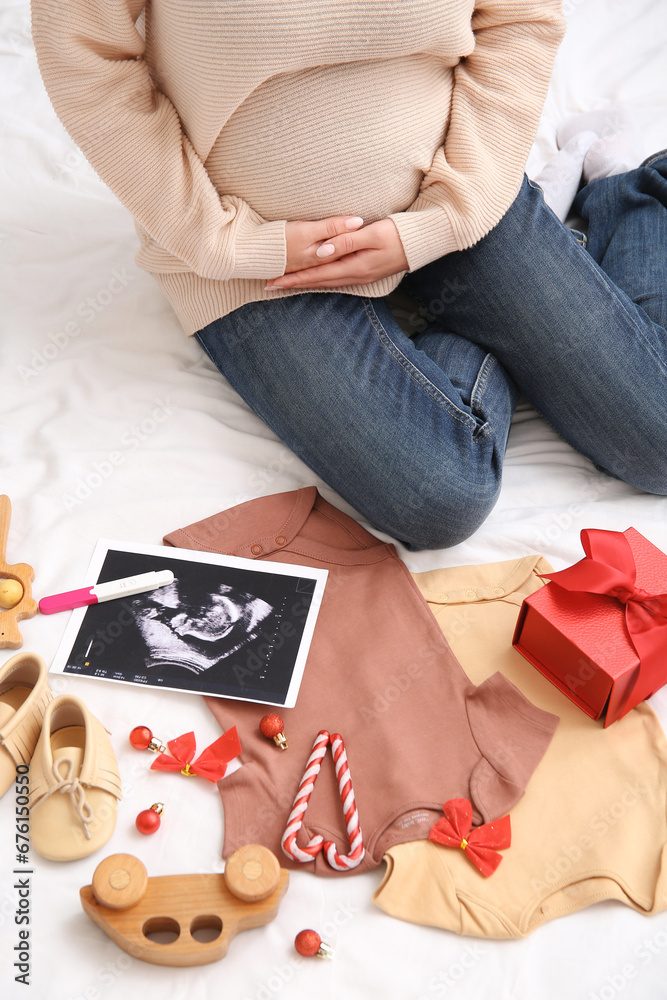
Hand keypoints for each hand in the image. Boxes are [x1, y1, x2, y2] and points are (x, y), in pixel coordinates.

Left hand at [267, 218, 408, 289]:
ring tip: (286, 284)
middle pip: (317, 281)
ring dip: (305, 283)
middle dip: (293, 283)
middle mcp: (354, 276)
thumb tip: (321, 252)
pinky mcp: (364, 273)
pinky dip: (319, 280)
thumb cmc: (397, 234)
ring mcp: (360, 276)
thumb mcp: (372, 234)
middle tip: (270, 285)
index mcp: (354, 267)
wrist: (420, 243)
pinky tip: (313, 280)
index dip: (294, 278)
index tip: (274, 281)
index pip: (316, 274)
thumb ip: (346, 242)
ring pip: (325, 282)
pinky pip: (335, 279)